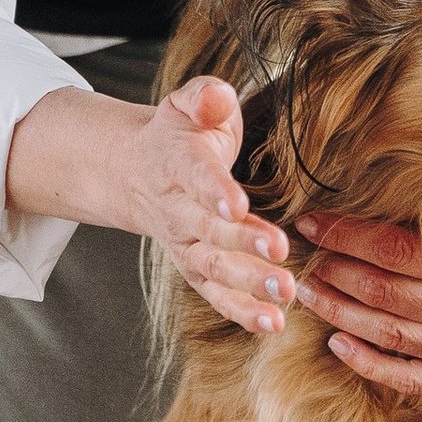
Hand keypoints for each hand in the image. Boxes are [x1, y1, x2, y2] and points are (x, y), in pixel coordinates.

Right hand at [5, 77, 294, 337]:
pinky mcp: (196, 269)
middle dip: (242, 243)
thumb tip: (218, 98)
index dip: (215, 191)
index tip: (237, 205)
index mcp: (178, 163)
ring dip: (248, 283)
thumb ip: (205, 97)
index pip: (196, 176)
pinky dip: (242, 312)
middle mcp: (178, 209)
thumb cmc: (179, 135)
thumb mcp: (188, 104)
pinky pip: (216, 295)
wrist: (136, 173)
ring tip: (285, 292)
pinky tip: (273, 324)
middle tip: (280, 250)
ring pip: (214, 268)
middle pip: (208, 230)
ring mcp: (185, 244)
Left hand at [296, 193, 421, 397]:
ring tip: (308, 293)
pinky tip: (339, 343)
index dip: (346, 235)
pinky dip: (370, 364)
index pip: (395, 249)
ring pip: (388, 332)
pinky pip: (411, 377)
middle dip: (333, 271)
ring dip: (339, 312)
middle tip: (302, 256)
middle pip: (384, 291)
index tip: (312, 221)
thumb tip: (391, 164)